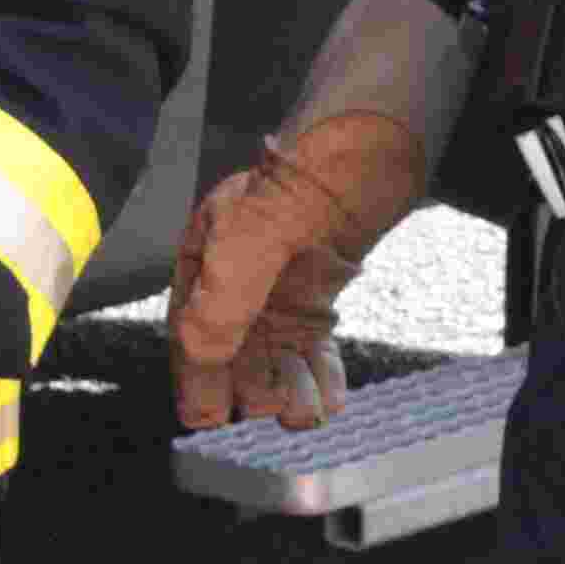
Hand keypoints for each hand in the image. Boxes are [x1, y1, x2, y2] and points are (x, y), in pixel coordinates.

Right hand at [167, 108, 429, 432]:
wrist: (376, 147)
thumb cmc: (312, 175)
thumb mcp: (256, 234)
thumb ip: (223, 296)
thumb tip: (199, 358)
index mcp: (205, 257)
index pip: (188, 332)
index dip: (197, 377)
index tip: (212, 416)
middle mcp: (236, 280)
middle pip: (229, 355)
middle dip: (248, 387)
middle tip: (274, 400)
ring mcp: (277, 292)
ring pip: (270, 360)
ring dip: (285, 391)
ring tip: (306, 406)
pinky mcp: (315, 300)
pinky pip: (307, 351)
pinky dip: (317, 379)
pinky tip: (329, 397)